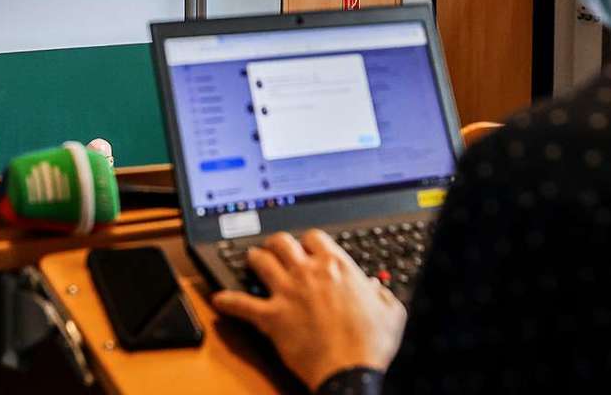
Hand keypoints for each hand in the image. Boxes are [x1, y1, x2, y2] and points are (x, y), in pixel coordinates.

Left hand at [213, 230, 406, 391]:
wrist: (351, 374)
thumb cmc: (371, 346)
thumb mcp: (391, 313)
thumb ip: (382, 294)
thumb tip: (376, 288)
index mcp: (337, 267)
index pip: (313, 236)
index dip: (308, 241)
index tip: (307, 248)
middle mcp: (308, 273)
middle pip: (282, 241)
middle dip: (276, 244)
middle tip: (275, 251)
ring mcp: (287, 293)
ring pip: (260, 261)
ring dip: (254, 260)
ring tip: (251, 262)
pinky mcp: (272, 317)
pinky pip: (241, 304)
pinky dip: (228, 302)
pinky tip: (220, 301)